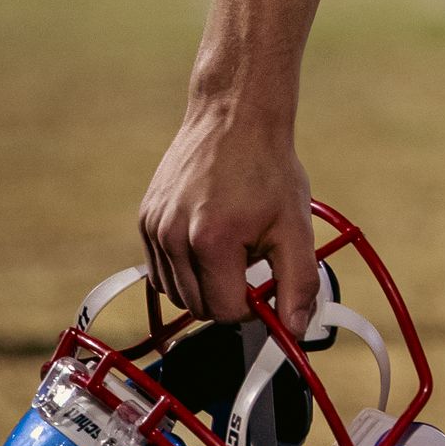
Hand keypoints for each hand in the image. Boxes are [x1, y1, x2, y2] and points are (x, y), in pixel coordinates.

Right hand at [138, 102, 318, 335]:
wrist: (235, 114)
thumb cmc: (268, 167)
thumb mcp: (295, 225)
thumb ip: (299, 282)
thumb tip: (296, 331)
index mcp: (212, 241)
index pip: (227, 311)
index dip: (254, 304)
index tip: (267, 281)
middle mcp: (173, 236)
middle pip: (200, 306)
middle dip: (229, 294)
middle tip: (251, 259)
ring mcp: (154, 227)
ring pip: (177, 292)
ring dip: (205, 283)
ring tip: (230, 245)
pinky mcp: (145, 218)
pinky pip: (160, 270)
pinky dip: (184, 268)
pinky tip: (207, 240)